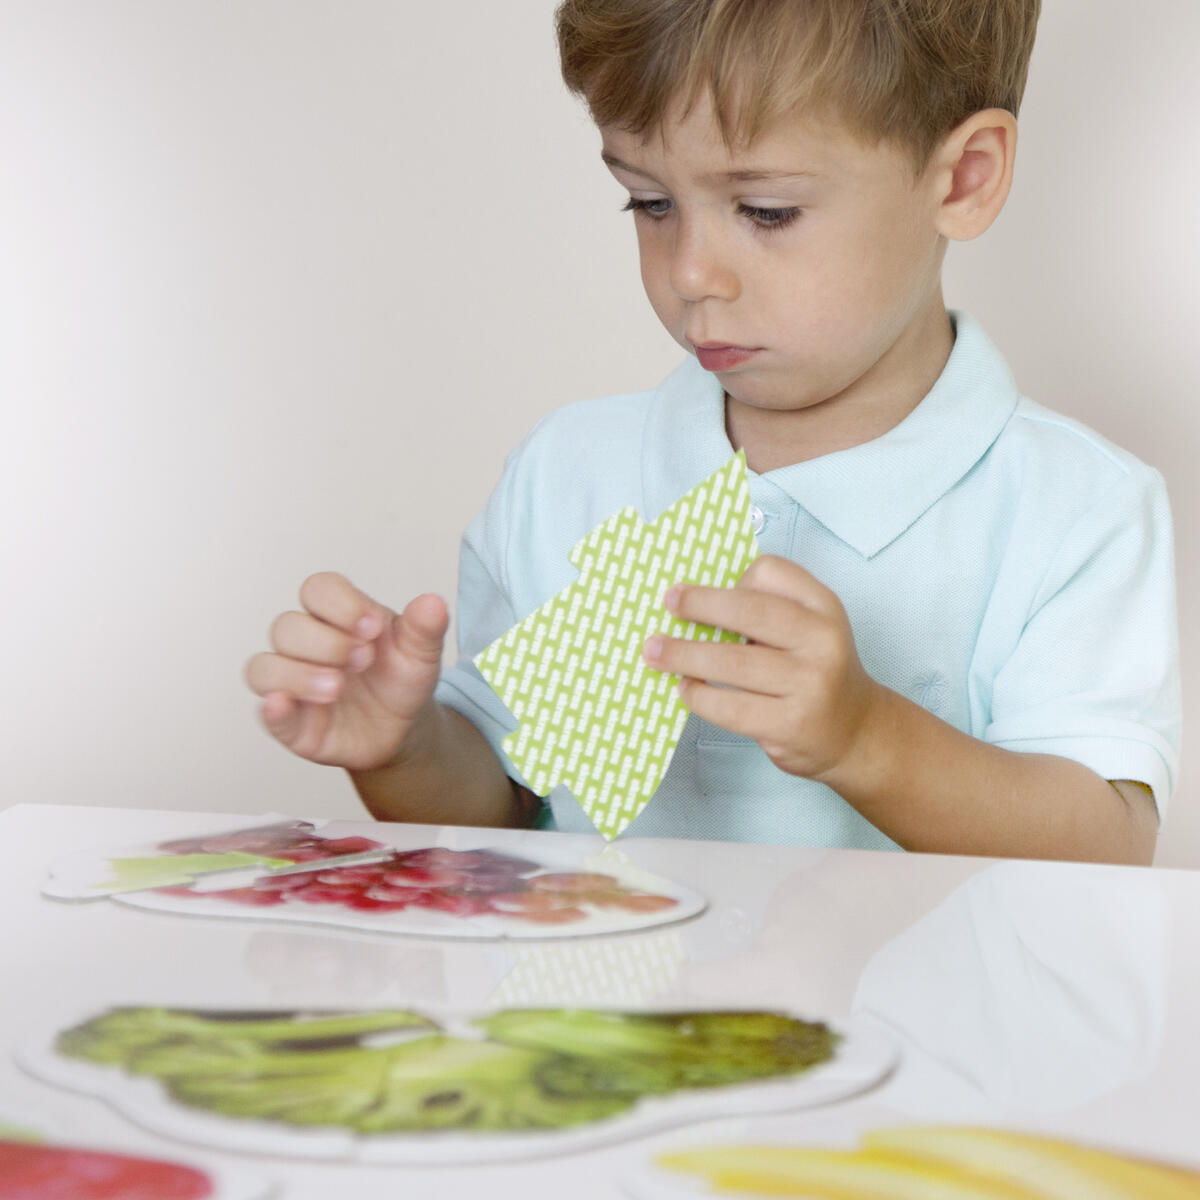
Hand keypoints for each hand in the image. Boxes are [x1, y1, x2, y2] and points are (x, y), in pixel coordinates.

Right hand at [244, 573, 447, 770]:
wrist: (404, 729)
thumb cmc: (401, 680)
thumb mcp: (420, 653)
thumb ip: (424, 628)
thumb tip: (433, 603)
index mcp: (338, 616)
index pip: (318, 589)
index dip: (341, 603)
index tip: (374, 627)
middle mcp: (307, 644)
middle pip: (287, 627)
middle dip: (327, 643)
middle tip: (364, 661)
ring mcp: (293, 682)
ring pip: (265, 667)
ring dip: (299, 675)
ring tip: (338, 689)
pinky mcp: (291, 722)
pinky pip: (266, 712)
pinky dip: (273, 708)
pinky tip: (284, 705)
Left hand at [641, 555, 880, 783]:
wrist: (856, 732)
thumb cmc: (816, 672)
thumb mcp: (809, 629)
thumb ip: (767, 611)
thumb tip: (694, 604)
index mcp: (823, 606)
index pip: (772, 572)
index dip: (733, 578)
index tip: (701, 589)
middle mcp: (822, 640)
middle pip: (748, 611)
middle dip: (699, 605)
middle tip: (668, 604)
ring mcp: (809, 684)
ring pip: (731, 662)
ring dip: (684, 655)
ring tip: (655, 652)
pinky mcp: (790, 723)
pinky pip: (730, 706)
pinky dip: (698, 695)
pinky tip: (685, 688)